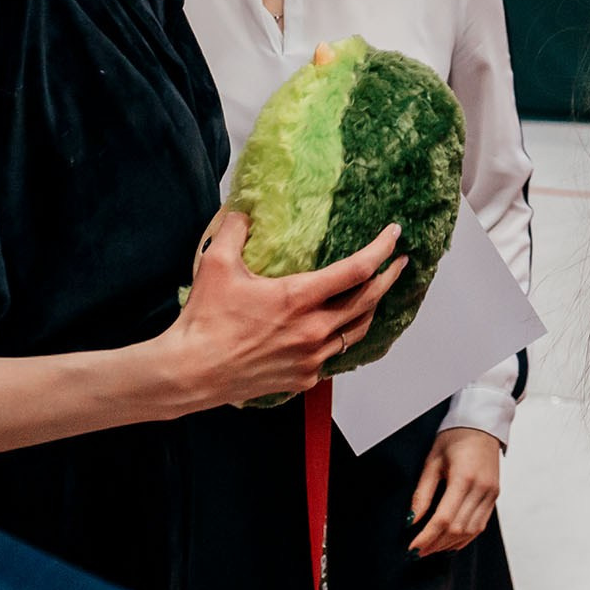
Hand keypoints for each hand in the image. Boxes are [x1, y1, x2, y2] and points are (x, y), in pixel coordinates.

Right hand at [160, 213, 406, 408]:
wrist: (190, 373)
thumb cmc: (205, 320)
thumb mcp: (216, 264)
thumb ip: (235, 230)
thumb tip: (245, 211)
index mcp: (299, 298)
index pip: (356, 270)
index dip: (381, 249)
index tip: (395, 235)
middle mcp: (313, 330)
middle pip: (367, 302)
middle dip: (388, 279)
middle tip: (400, 263)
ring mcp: (310, 358)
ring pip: (355, 332)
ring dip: (370, 310)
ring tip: (374, 295)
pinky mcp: (302, 379)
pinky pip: (333, 357)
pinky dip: (341, 339)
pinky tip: (338, 331)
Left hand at [407, 428, 502, 556]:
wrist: (482, 424)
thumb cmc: (455, 437)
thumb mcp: (432, 461)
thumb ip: (422, 493)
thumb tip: (412, 520)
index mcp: (464, 477)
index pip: (444, 518)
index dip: (426, 537)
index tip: (412, 548)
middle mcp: (481, 488)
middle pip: (457, 529)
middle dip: (435, 544)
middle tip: (416, 553)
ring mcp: (491, 493)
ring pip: (470, 531)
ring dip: (449, 544)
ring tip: (430, 549)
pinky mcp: (494, 496)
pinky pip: (480, 525)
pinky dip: (464, 538)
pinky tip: (450, 542)